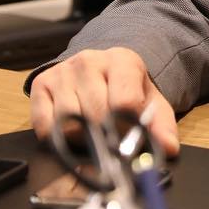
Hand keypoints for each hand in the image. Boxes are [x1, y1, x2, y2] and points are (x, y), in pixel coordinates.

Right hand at [28, 47, 179, 156]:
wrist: (98, 71)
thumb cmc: (126, 91)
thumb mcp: (150, 103)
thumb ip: (161, 126)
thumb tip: (168, 148)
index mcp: (122, 61)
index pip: (124, 102)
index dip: (127, 128)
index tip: (129, 138)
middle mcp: (89, 61)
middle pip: (95, 114)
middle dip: (104, 136)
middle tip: (110, 141)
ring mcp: (62, 72)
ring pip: (68, 121)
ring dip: (80, 137)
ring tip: (92, 132)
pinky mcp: (40, 85)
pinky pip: (45, 125)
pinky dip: (57, 138)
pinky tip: (70, 131)